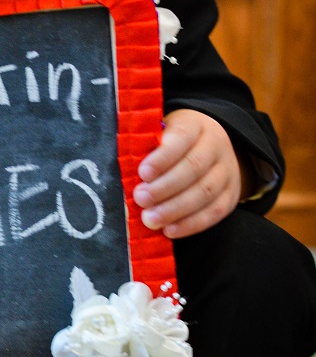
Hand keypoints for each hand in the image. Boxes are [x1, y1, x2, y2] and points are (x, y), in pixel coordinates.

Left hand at [133, 109, 242, 238]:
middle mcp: (215, 146)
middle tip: (141, 199)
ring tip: (151, 219)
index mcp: (194, 125)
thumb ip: (146, 148)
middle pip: (194, 167)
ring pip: (205, 191)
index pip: (181, 137)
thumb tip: (124, 172)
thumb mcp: (161, 133)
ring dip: (175, 209)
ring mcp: (227, 171)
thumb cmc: (173, 142)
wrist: (213, 148)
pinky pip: (215, 212)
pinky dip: (191, 224)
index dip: (162, 157)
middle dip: (165, 187)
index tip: (142, 173)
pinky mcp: (231, 194)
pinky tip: (171, 231)